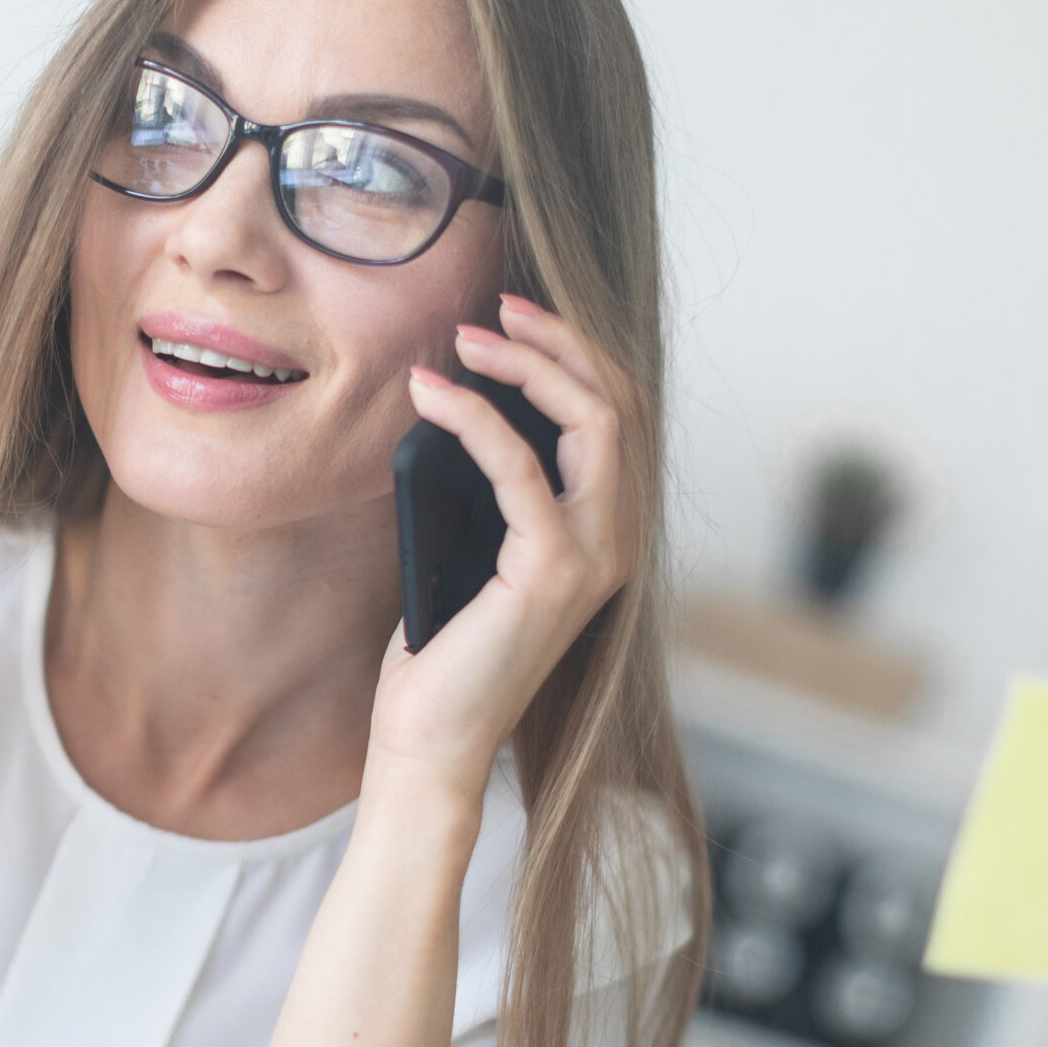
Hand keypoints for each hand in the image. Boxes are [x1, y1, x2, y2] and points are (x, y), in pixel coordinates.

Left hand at [368, 295, 641, 795]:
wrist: (431, 737)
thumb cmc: (442, 648)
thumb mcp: (470, 545)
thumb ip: (489, 487)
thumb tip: (460, 403)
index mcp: (604, 531)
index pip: (614, 415)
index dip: (571, 354)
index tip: (509, 320)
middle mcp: (616, 539)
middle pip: (616, 402)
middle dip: (558, 341)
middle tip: (494, 309)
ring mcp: (593, 556)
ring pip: (592, 420)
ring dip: (527, 366)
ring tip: (463, 338)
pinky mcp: (552, 571)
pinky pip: (522, 467)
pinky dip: (477, 418)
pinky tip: (433, 395)